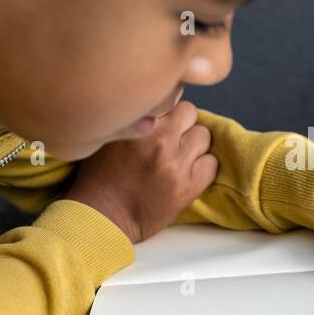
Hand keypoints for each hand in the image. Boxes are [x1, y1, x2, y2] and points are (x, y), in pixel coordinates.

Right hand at [65, 101, 217, 241]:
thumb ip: (136, 119)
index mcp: (137, 125)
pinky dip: (202, 167)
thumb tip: (159, 102)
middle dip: (182, 124)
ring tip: (178, 157)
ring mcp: (175, 164)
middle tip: (171, 139)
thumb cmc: (101, 177)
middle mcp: (158, 141)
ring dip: (194, 145)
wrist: (103, 216)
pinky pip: (212, 164)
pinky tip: (186, 174)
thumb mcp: (110, 136)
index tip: (162, 121)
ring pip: (204, 136)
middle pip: (190, 113)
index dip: (167, 110)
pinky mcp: (189, 186)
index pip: (169, 98)